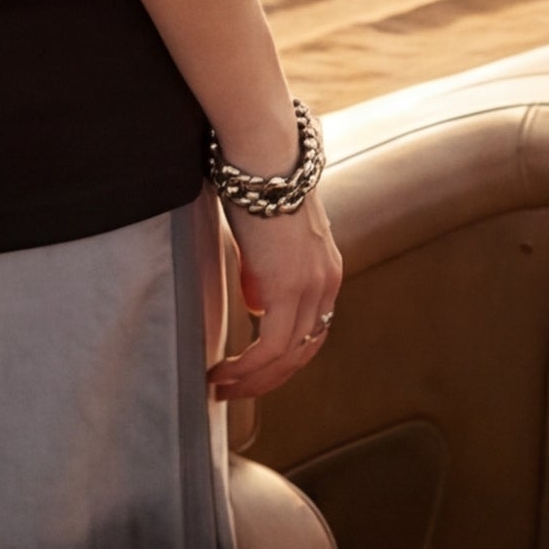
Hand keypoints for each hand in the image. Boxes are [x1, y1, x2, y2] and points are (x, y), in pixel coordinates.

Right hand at [213, 195, 344, 401]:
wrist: (263, 157)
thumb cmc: (257, 185)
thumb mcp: (268, 236)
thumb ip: (268, 269)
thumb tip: (255, 299)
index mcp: (326, 271)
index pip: (312, 331)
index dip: (284, 359)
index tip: (254, 371)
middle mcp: (326, 283)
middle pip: (303, 352)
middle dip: (267, 379)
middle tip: (234, 391)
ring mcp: (311, 287)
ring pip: (286, 357)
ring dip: (252, 380)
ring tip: (222, 388)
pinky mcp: (288, 288)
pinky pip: (270, 348)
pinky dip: (245, 369)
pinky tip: (221, 373)